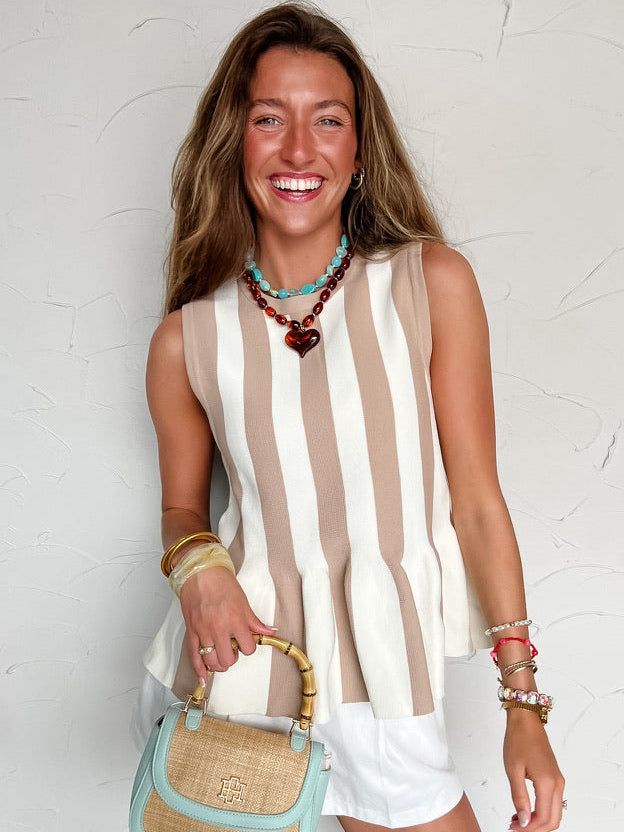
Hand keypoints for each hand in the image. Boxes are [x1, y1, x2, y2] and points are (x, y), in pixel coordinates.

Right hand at [179, 566, 275, 680]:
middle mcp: (219, 628)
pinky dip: (199, 669)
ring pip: (212, 661)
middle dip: (233, 658)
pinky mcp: (191, 632)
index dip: (249, 647)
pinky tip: (203, 677)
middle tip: (233, 649)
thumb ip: (254, 621)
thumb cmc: (220, 581)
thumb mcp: (243, 601)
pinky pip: (194, 656)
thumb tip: (269, 632)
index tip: (246, 642)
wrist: (200, 572)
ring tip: (222, 655)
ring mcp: (203, 631)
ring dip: (218, 663)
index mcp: (235, 620)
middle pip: (228, 659)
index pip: (248, 648)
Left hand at [504, 709, 564, 830]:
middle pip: (553, 820)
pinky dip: (540, 810)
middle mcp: (557, 783)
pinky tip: (525, 808)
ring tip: (517, 818)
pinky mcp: (555, 777)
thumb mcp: (513, 770)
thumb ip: (519, 798)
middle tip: (515, 826)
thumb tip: (524, 821)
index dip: (528, 828)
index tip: (513, 827)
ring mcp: (558, 780)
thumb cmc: (518, 739)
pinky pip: (552, 802)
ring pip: (554, 813)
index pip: (543, 818)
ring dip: (538, 820)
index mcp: (548, 782)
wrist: (525, 720)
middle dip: (534, 828)